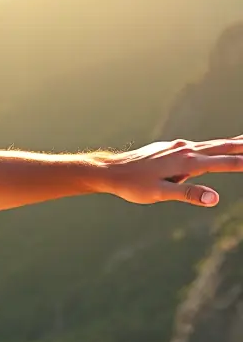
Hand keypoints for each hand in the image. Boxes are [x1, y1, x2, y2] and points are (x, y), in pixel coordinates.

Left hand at [99, 137, 242, 206]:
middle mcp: (185, 150)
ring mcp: (178, 147)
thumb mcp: (160, 194)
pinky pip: (198, 145)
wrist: (111, 170)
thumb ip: (188, 194)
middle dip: (242, 146)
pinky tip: (215, 148)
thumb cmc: (134, 186)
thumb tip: (214, 198)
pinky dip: (213, 145)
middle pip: (221, 147)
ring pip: (211, 144)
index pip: (223, 163)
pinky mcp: (170, 147)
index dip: (242, 163)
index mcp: (187, 162)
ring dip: (230, 143)